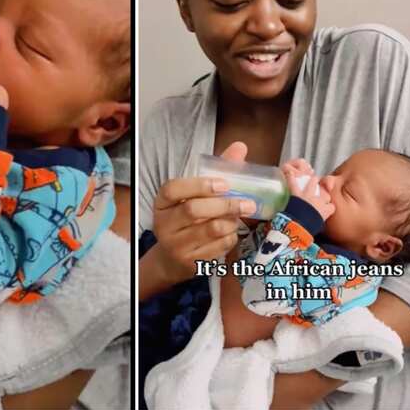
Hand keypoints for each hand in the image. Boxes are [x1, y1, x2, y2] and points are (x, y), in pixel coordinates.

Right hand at [148, 142, 256, 283]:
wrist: (171, 257)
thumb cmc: (186, 218)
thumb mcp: (194, 195)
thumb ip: (217, 171)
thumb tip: (240, 147)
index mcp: (162, 202)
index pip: (173, 189)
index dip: (199, 185)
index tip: (224, 184)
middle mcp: (164, 223)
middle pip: (194, 211)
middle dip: (225, 205)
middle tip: (247, 203)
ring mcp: (175, 245)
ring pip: (210, 230)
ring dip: (231, 222)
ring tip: (239, 217)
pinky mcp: (190, 262)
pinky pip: (217, 248)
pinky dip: (230, 238)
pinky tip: (231, 232)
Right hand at [282, 159, 334, 219]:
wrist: (299, 225)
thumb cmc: (289, 219)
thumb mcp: (284, 211)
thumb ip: (286, 207)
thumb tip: (280, 213)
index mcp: (296, 195)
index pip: (292, 182)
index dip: (291, 176)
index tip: (290, 172)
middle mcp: (308, 196)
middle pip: (313, 182)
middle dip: (314, 180)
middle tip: (314, 179)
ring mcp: (318, 201)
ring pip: (325, 194)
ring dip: (324, 196)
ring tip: (324, 198)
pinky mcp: (326, 209)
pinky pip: (331, 206)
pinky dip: (330, 208)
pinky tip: (328, 210)